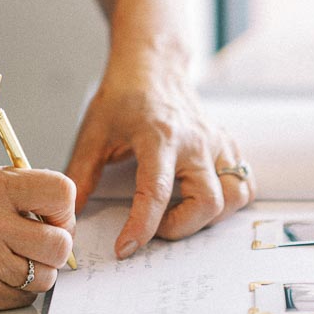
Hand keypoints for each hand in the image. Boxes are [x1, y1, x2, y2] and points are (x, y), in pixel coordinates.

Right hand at [0, 166, 75, 309]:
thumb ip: (27, 192)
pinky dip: (20, 290)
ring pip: (46, 277)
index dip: (64, 208)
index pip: (61, 193)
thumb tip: (67, 219)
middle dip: (57, 245)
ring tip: (15, 257)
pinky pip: (24, 299)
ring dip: (39, 271)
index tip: (52, 215)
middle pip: (60, 244)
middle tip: (39, 241)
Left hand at [66, 60, 254, 259]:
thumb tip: (71, 214)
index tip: (125, 248)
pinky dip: (227, 200)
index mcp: (158, 136)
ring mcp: (215, 142)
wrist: (153, 65)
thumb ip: (81, 174)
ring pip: (233, 196)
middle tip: (155, 226)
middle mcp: (194, 141)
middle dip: (180, 227)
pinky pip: (243, 183)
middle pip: (207, 201)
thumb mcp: (93, 132)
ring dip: (208, 217)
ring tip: (179, 212)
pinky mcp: (226, 144)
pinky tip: (200, 196)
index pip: (156, 191)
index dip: (141, 226)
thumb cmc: (123, 96)